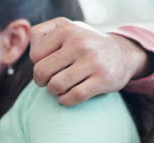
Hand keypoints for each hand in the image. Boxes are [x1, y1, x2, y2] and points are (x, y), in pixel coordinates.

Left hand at [30, 17, 150, 105]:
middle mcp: (80, 43)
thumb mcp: (65, 30)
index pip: (35, 56)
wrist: (122, 54)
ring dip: (53, 92)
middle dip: (41, 82)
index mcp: (68, 30)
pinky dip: (65, 101)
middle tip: (47, 82)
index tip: (47, 66)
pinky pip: (73, 97)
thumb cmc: (84, 44)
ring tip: (57, 89)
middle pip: (42, 72)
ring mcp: (93, 62)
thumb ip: (41, 35)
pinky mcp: (102, 80)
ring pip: (56, 86)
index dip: (36, 65)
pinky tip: (66, 97)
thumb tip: (31, 54)